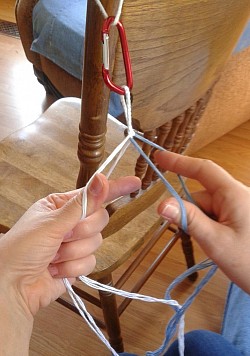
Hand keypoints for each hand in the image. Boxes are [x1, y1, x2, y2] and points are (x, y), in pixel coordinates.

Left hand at [0, 174, 140, 319]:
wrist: (11, 287)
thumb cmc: (21, 249)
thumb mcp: (50, 223)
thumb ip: (81, 204)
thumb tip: (101, 179)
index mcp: (61, 206)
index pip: (93, 194)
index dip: (114, 188)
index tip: (134, 183)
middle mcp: (70, 222)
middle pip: (99, 219)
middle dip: (82, 231)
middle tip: (63, 236)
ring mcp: (75, 244)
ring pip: (96, 242)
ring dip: (73, 252)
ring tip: (53, 257)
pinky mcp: (77, 264)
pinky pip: (91, 262)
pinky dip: (72, 268)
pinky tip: (55, 270)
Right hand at [155, 151, 249, 292]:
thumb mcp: (216, 241)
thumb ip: (189, 220)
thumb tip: (162, 204)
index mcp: (234, 194)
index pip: (203, 170)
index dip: (179, 162)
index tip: (160, 157)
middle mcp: (236, 196)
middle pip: (201, 195)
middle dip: (191, 213)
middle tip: (194, 236)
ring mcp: (239, 207)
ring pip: (207, 208)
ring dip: (201, 223)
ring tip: (214, 245)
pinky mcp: (240, 217)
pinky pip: (215, 215)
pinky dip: (209, 227)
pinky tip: (219, 243)